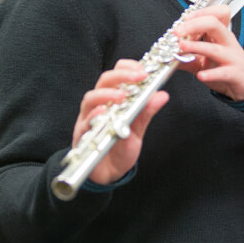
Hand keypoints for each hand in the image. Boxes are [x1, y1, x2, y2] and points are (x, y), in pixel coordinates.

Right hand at [72, 59, 168, 185]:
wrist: (108, 173)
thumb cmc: (120, 147)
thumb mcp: (138, 129)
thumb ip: (147, 112)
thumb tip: (162, 94)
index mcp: (112, 99)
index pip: (117, 74)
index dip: (128, 68)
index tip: (143, 70)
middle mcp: (98, 104)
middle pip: (104, 81)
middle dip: (120, 76)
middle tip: (137, 78)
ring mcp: (88, 118)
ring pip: (90, 98)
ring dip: (106, 94)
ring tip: (121, 96)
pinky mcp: (81, 135)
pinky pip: (84, 122)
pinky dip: (94, 115)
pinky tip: (104, 114)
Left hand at [174, 5, 243, 101]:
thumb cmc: (227, 67)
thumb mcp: (204, 60)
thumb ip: (187, 57)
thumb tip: (169, 56)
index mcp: (221, 34)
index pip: (217, 13)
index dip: (201, 12)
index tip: (185, 18)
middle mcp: (227, 42)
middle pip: (214, 24)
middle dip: (193, 25)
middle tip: (177, 32)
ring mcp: (232, 57)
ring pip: (215, 48)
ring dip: (196, 46)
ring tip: (182, 47)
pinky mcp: (235, 74)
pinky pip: (223, 72)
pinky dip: (211, 74)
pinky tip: (201, 76)